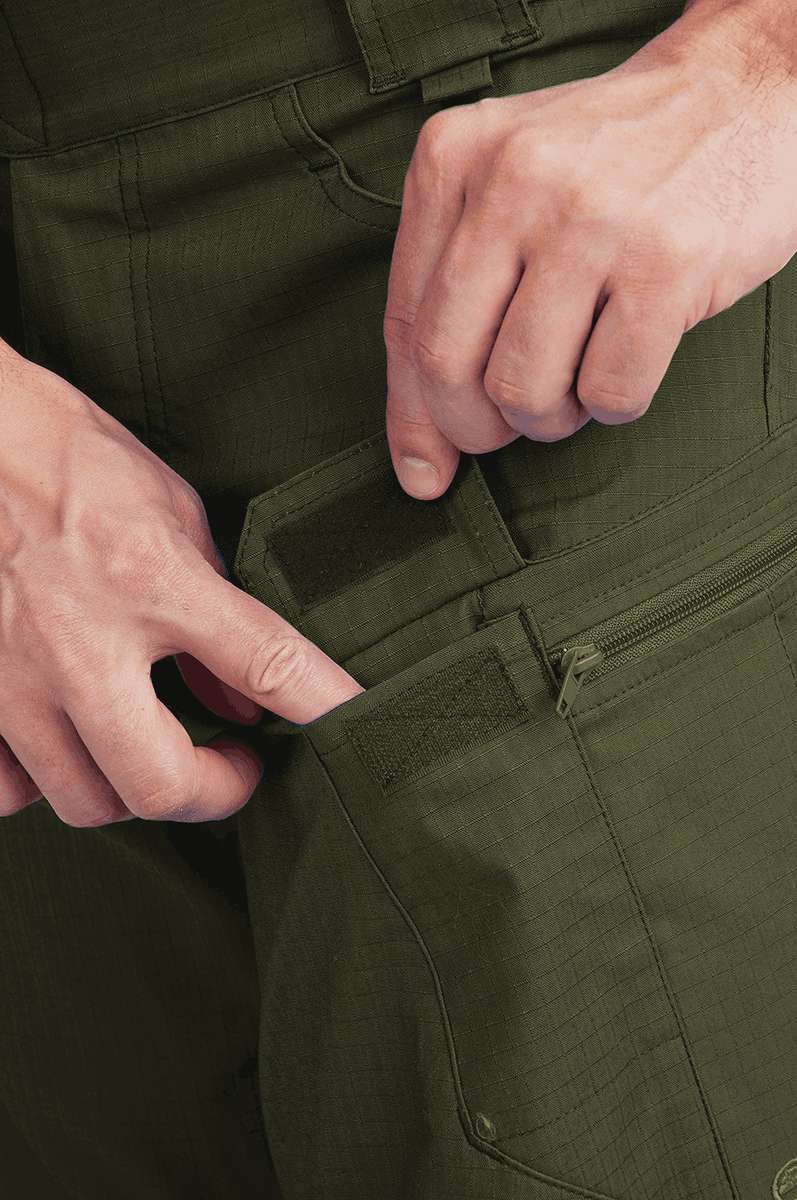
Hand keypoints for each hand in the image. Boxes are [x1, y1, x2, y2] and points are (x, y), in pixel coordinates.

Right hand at [0, 345, 362, 825]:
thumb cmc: (69, 457)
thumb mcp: (170, 513)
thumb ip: (212, 610)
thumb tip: (241, 705)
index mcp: (152, 579)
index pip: (266, 663)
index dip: (327, 710)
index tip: (354, 735)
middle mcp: (80, 638)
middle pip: (161, 783)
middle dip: (214, 793)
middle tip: (231, 768)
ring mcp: (11, 673)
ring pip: (86, 799)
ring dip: (133, 792)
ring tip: (148, 754)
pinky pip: (7, 789)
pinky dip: (42, 784)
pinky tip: (62, 747)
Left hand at [384, 0, 796, 497]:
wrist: (741, 93)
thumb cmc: (610, 166)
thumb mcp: (506, 195)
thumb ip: (449, 302)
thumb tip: (419, 462)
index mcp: (453, 160)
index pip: (404, 324)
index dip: (414, 416)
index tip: (425, 471)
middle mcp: (513, 180)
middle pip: (449, 366)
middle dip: (478, 426)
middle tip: (514, 423)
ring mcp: (592, 218)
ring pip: (525, 389)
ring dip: (553, 416)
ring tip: (579, 377)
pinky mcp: (666, 259)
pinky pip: (611, 392)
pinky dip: (615, 404)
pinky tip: (626, 359)